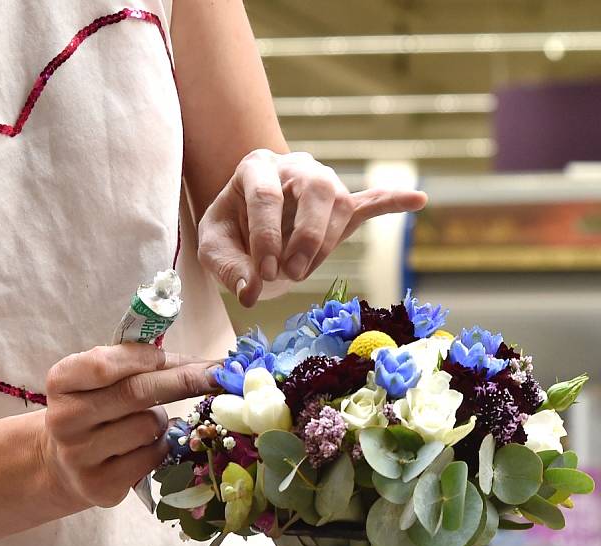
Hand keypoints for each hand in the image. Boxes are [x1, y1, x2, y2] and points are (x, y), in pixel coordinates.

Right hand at [39, 344, 216, 508]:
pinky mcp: (101, 485)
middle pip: (135, 392)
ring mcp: (80, 456)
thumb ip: (144, 363)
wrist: (65, 461)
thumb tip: (210, 364)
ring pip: (149, 425)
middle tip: (217, 375)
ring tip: (148, 421)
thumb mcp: (105, 379)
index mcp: (61, 382)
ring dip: (163, 419)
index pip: (104, 364)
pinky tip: (150, 444)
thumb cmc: (99, 406)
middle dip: (183, 381)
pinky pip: (154, 456)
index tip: (177, 356)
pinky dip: (163, 446)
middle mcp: (64, 419)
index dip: (145, 358)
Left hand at [198, 149, 427, 306]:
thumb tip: (250, 292)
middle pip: (315, 190)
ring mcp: (322, 181)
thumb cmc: (229, 230)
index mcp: (256, 168)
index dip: (265, 237)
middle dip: (305, 237)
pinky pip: (370, 200)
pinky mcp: (342, 204)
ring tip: (300, 272)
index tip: (264, 273)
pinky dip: (392, 202)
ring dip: (324, 243)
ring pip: (341, 203)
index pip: (266, 196)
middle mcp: (294, 166)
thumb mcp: (214, 246)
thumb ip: (228, 267)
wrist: (247, 221)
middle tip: (289, 275)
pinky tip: (417, 200)